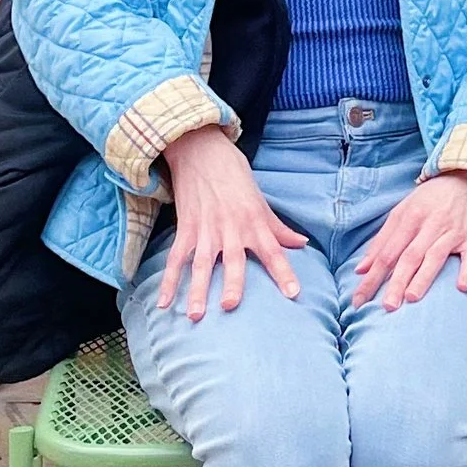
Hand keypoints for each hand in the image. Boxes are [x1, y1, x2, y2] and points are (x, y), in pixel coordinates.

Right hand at [155, 125, 305, 317]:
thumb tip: (302, 244)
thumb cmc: (236, 176)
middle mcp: (232, 229)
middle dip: (233, 283)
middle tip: (230, 306)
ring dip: (197, 290)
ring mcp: (206, 229)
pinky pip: (176, 258)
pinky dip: (169, 281)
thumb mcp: (260, 201)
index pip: (274, 251)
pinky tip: (164, 303)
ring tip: (196, 315)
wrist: (203, 151)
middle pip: (233, 261)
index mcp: (254, 222)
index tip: (293, 294)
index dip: (284, 272)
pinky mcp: (186, 228)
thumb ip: (278, 227)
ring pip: (201, 264)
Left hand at [352, 171, 466, 311]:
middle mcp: (430, 224)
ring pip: (436, 255)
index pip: (387, 253)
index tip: (359, 300)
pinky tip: (462, 287)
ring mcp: (452, 230)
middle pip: (410, 256)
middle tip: (387, 306)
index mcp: (409, 217)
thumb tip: (361, 270)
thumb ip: (381, 241)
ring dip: (424, 277)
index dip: (372, 277)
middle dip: (396, 281)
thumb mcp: (402, 212)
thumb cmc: (429, 199)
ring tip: (411, 298)